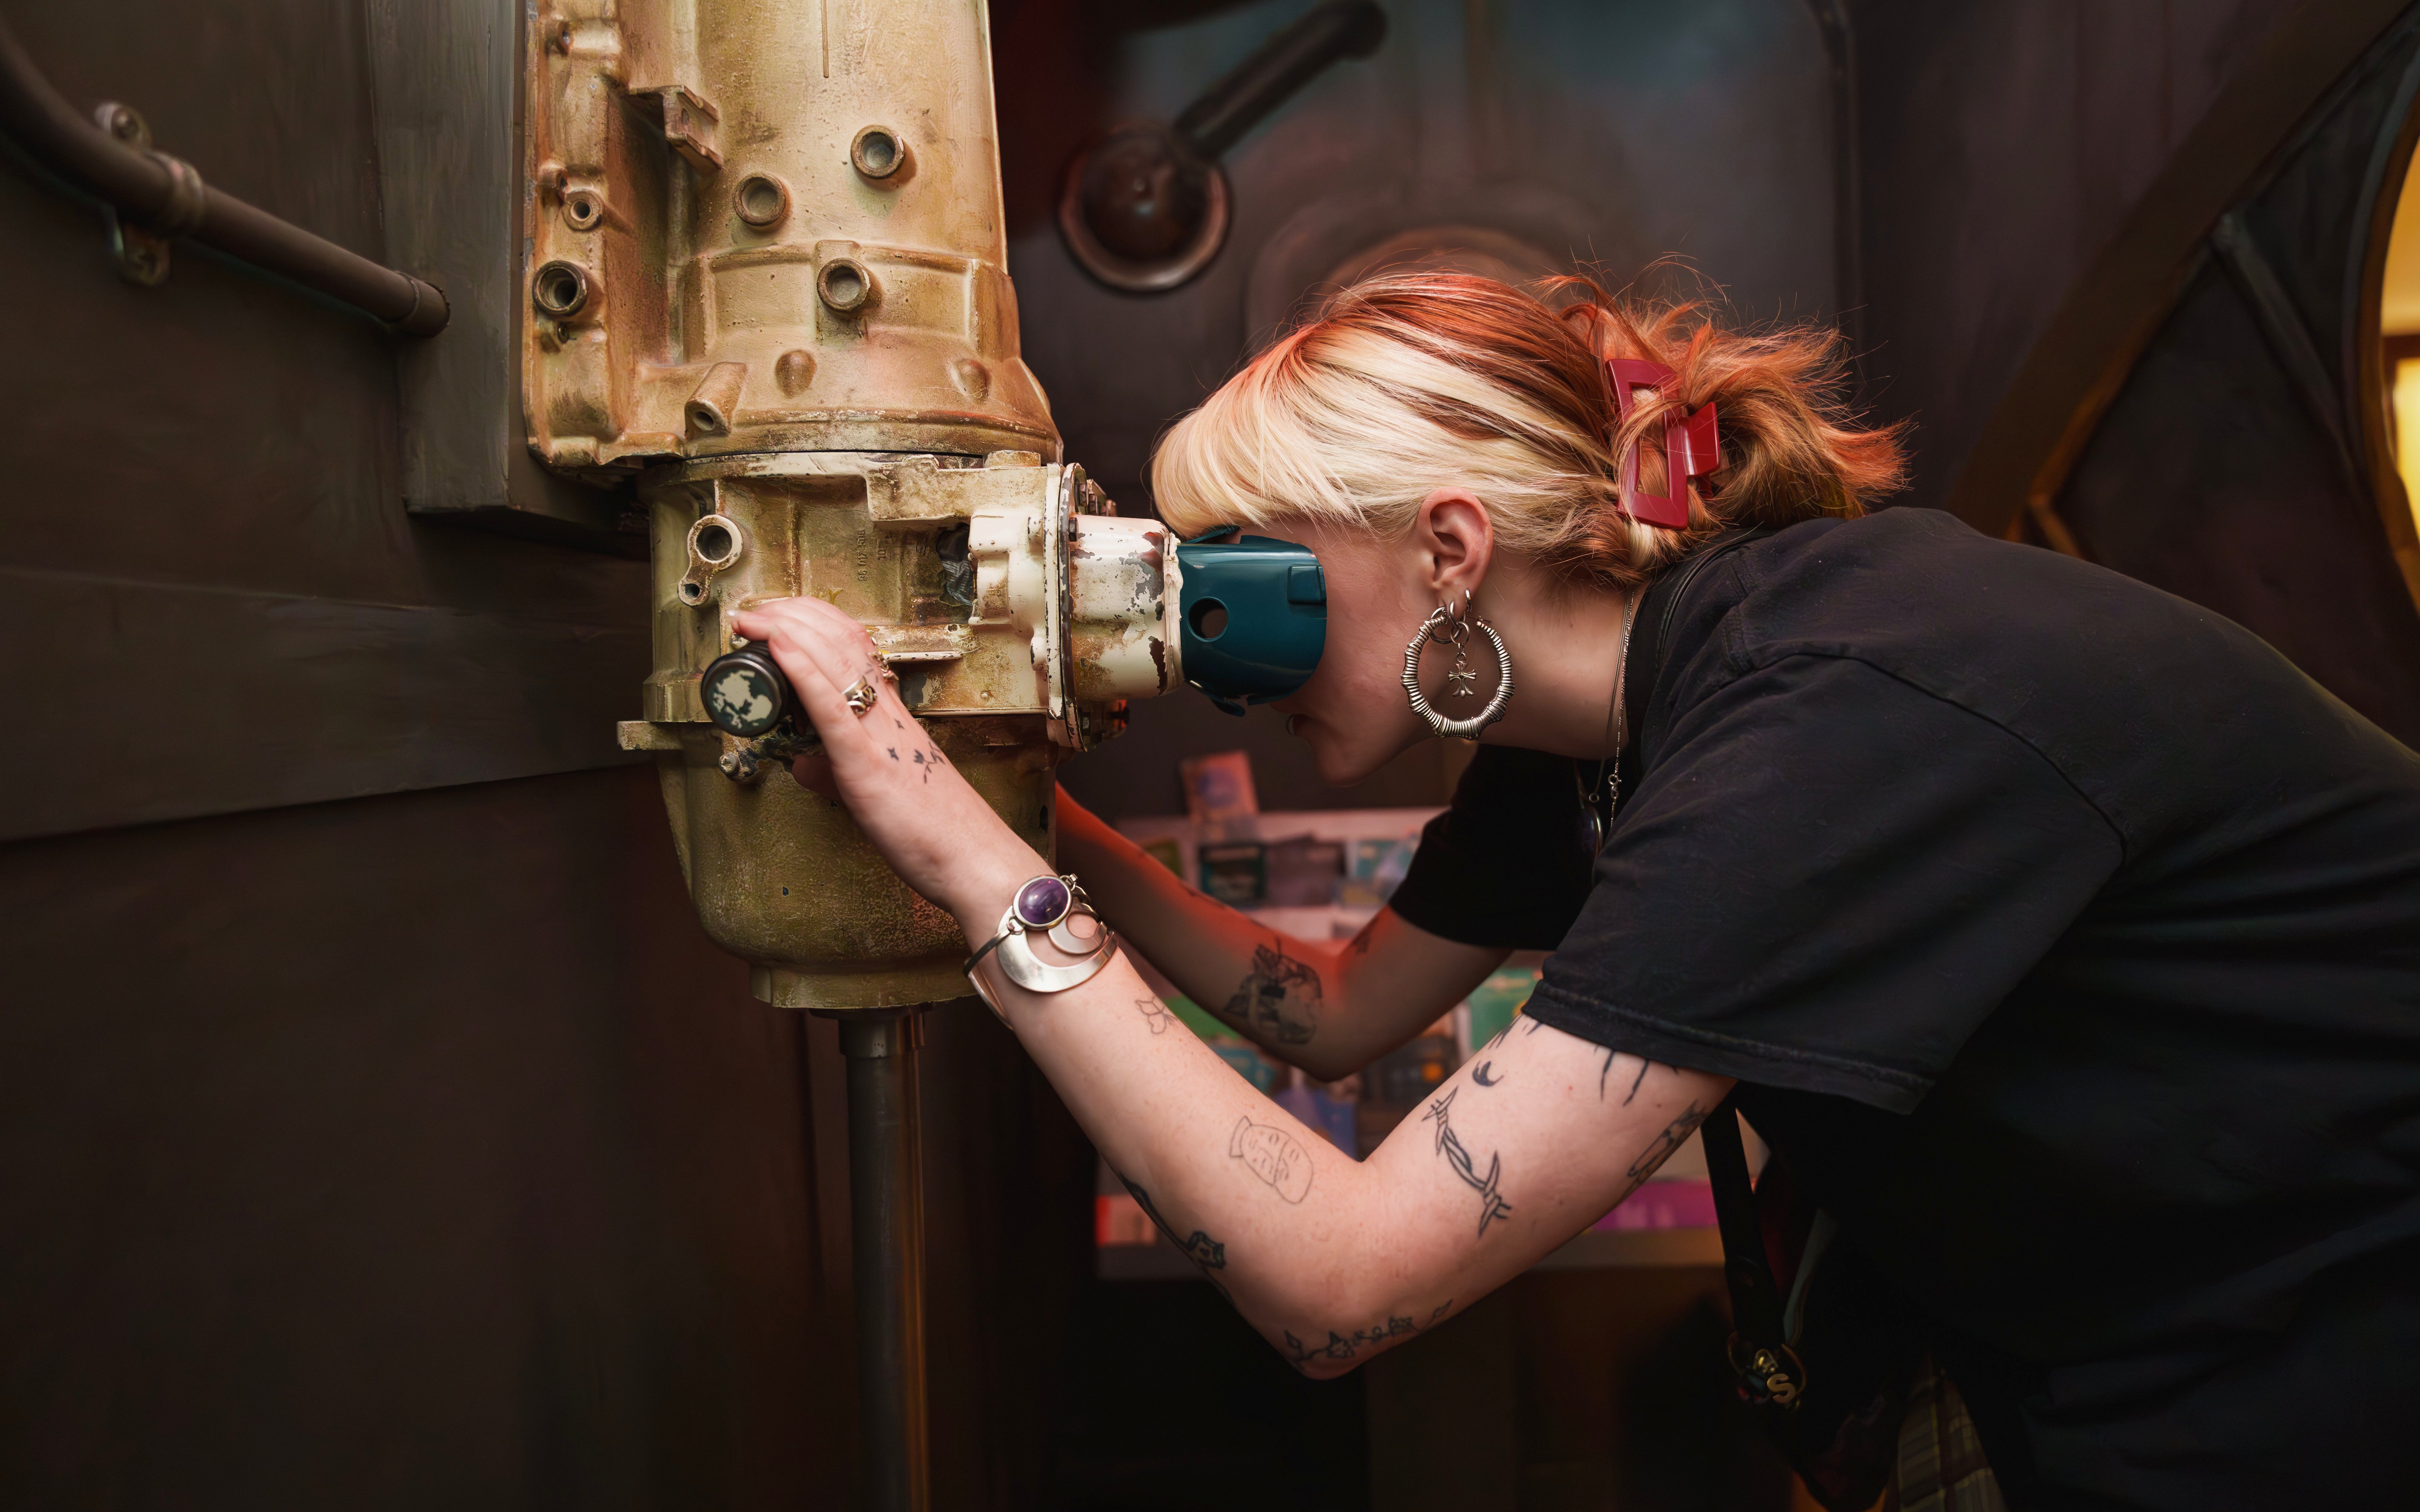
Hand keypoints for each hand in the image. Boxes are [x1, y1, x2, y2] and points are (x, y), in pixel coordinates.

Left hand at [727, 597, 1033, 925]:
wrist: (972, 860)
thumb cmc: (931, 829)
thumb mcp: (875, 790)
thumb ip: (837, 771)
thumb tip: (804, 765)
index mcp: (889, 715)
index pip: (852, 644)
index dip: (812, 620)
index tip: (777, 614)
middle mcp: (885, 714)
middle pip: (839, 639)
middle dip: (791, 614)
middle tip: (752, 610)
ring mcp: (876, 734)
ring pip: (833, 661)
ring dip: (786, 630)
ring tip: (753, 617)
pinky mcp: (866, 764)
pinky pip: (831, 708)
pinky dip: (801, 671)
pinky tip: (778, 646)